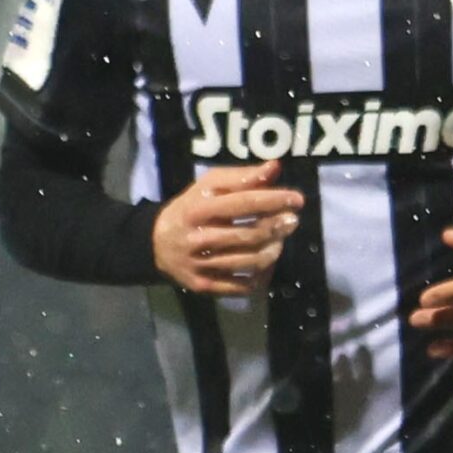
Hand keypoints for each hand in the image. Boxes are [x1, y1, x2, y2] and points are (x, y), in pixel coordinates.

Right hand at [152, 159, 303, 296]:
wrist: (155, 243)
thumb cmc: (189, 210)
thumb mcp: (208, 187)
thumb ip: (241, 177)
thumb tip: (275, 167)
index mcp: (198, 208)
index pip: (242, 202)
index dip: (273, 200)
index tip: (297, 199)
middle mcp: (198, 238)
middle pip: (249, 234)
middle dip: (277, 227)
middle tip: (292, 220)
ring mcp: (200, 265)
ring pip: (250, 261)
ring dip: (273, 250)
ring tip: (280, 241)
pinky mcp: (204, 285)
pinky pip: (242, 285)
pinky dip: (261, 275)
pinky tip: (266, 263)